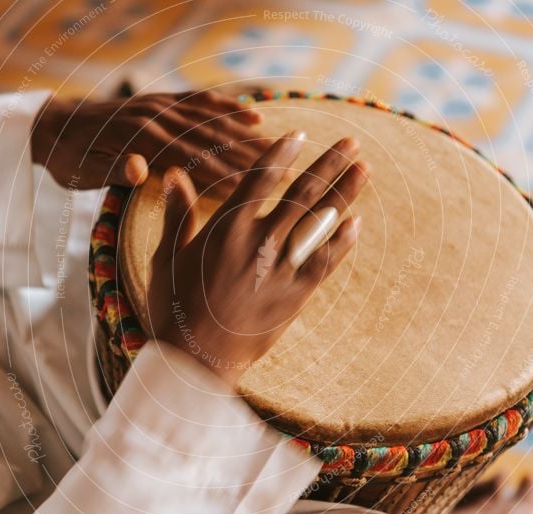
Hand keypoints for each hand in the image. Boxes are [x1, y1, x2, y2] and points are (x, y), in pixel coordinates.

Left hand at [31, 90, 269, 190]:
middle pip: (210, 138)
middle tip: (284, 168)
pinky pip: (199, 101)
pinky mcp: (160, 100)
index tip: (255, 184)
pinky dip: (227, 106)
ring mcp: (159, 105)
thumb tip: (142, 170)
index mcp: (139, 139)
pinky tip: (252, 111)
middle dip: (248, 155)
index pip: (191, 159)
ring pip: (211, 119)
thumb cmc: (68, 160)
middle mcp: (155, 116)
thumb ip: (115, 169)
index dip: (224, 172)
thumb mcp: (84, 173)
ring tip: (280, 144)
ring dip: (247, 133)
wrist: (50, 126)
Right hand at [146, 131, 368, 384]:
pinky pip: (325, 261)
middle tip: (353, 143)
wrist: (196, 360)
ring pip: (320, 222)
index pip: (261, 179)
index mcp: (226, 228)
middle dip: (330, 164)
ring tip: (364, 169)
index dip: (283, 154)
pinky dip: (342, 241)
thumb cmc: (176, 308)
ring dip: (344, 193)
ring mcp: (282, 268)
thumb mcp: (167, 257)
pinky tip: (357, 222)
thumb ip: (178, 214)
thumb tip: (173, 175)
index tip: (301, 134)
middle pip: (302, 193)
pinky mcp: (296, 295)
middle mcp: (260, 242)